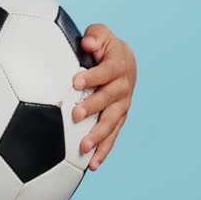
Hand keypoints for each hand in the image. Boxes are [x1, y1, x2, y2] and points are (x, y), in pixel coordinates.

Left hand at [69, 23, 135, 170]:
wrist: (125, 60)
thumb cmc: (105, 46)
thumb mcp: (101, 34)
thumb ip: (95, 36)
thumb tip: (87, 43)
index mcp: (117, 66)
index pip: (106, 71)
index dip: (92, 76)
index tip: (75, 81)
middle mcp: (122, 88)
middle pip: (109, 99)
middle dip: (93, 107)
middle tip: (76, 115)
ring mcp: (122, 106)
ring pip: (111, 122)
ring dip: (99, 135)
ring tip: (84, 148)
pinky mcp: (118, 119)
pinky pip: (112, 136)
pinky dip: (104, 150)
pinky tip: (92, 164)